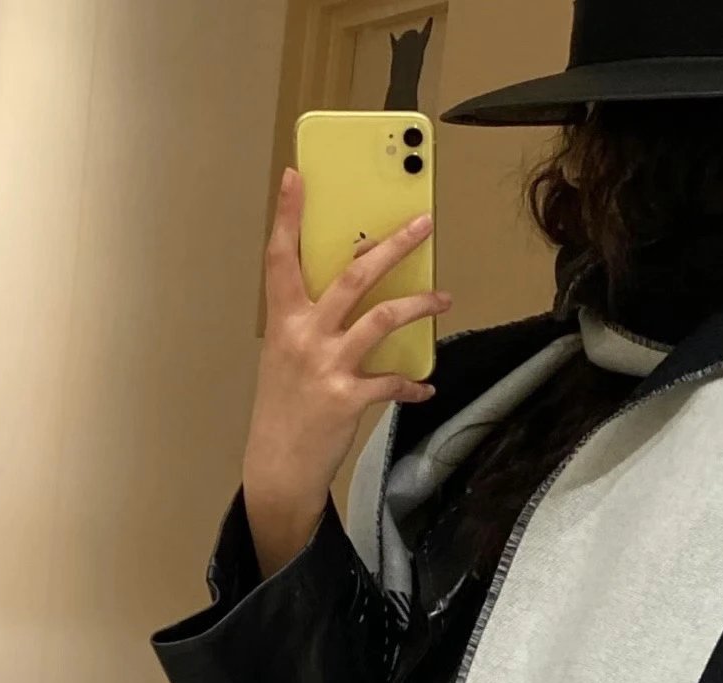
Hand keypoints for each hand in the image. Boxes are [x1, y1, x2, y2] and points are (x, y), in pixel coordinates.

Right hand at [243, 166, 451, 576]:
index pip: (281, 257)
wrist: (278, 465)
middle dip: (392, 246)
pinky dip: (412, 384)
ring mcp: (326, 365)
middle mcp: (303, 336)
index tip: (296, 177)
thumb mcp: (285, 357)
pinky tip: (425, 387)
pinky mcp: (348, 398)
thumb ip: (310, 323)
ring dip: (419, 304)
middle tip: (423, 225)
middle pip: (352, 276)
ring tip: (444, 297)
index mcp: (284, 320)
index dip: (288, 215)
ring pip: (381, 318)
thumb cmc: (284, 407)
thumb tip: (352, 294)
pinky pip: (391, 383)